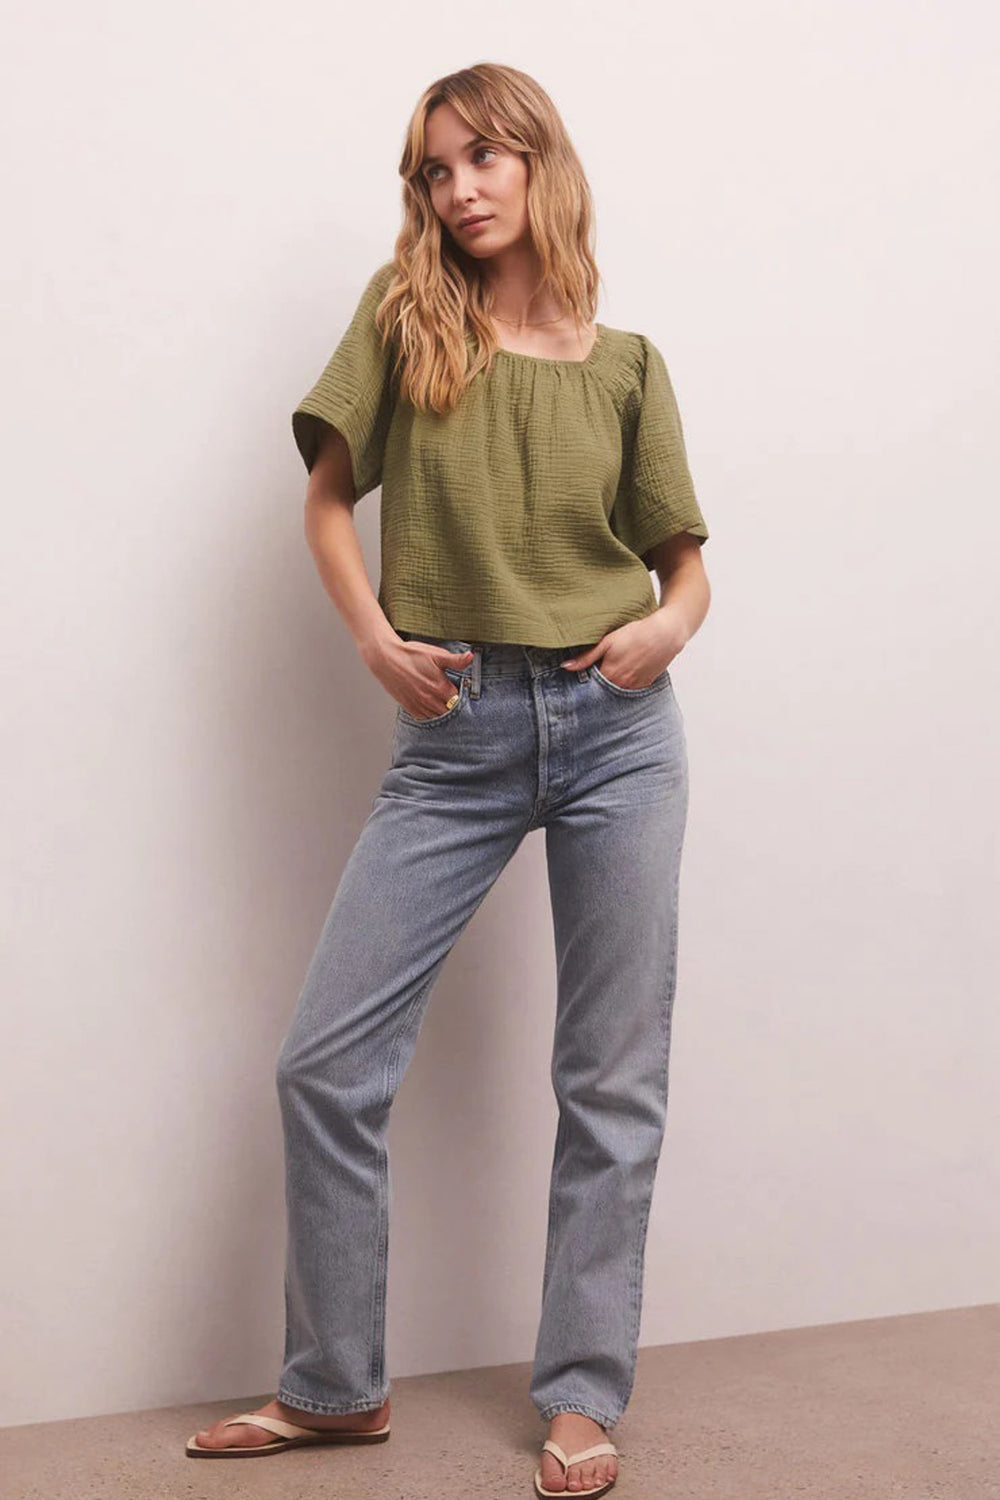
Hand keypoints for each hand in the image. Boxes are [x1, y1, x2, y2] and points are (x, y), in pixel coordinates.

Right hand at [370, 636, 472, 719]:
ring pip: (438, 717)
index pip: (459, 700)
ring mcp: (419, 705)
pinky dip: (430, 715)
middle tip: (451, 698)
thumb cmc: (411, 655)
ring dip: (442, 712)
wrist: (386, 658)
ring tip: (442, 703)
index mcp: (441, 687)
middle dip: (452, 706)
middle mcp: (431, 700)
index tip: (459, 690)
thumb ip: (455, 660)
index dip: (461, 695)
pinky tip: (431, 706)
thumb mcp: (436, 655)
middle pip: (449, 711)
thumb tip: (471, 657)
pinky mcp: (409, 707)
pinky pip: (425, 719)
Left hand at [561, 612, 684, 688]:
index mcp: (609, 674)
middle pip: (603, 691)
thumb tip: (566, 666)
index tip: (582, 678)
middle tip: (596, 677)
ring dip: (612, 687)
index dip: (585, 682)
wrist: (665, 633)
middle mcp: (622, 684)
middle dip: (597, 686)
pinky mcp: (646, 684)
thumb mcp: (607, 642)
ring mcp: (635, 686)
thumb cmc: (635, 634)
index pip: (590, 686)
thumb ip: (586, 657)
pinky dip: (625, 685)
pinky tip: (625, 674)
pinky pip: (631, 690)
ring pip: (617, 692)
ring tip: (613, 673)